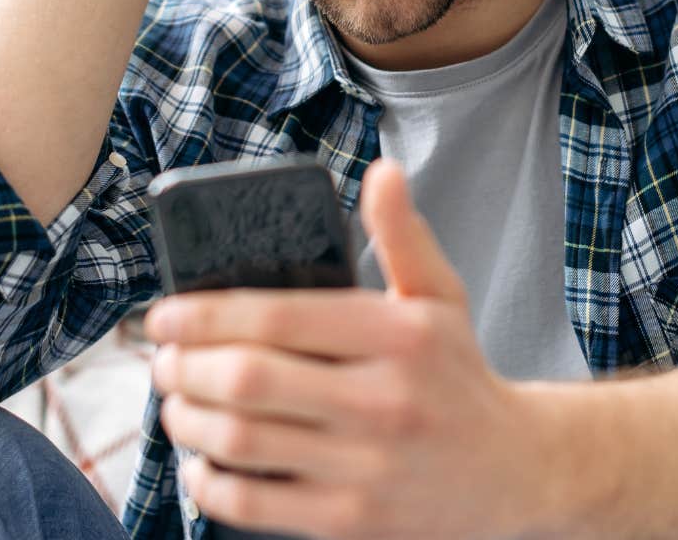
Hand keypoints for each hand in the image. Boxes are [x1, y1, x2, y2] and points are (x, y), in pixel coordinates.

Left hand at [145, 159, 554, 538]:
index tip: (165, 315)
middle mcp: (385, 401)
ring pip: (242, 441)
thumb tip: (383, 172)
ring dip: (187, 420)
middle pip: (248, 380)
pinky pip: (255, 503)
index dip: (205, 315)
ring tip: (175, 405)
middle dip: (184, 367)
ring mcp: (368, 467)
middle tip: (162, 361)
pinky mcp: (352, 520)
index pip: (278, 317)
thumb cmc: (459, 376)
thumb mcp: (441, 298)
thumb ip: (402, 236)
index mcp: (400, 336)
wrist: (515, 473)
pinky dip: (211, 482)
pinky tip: (201, 462)